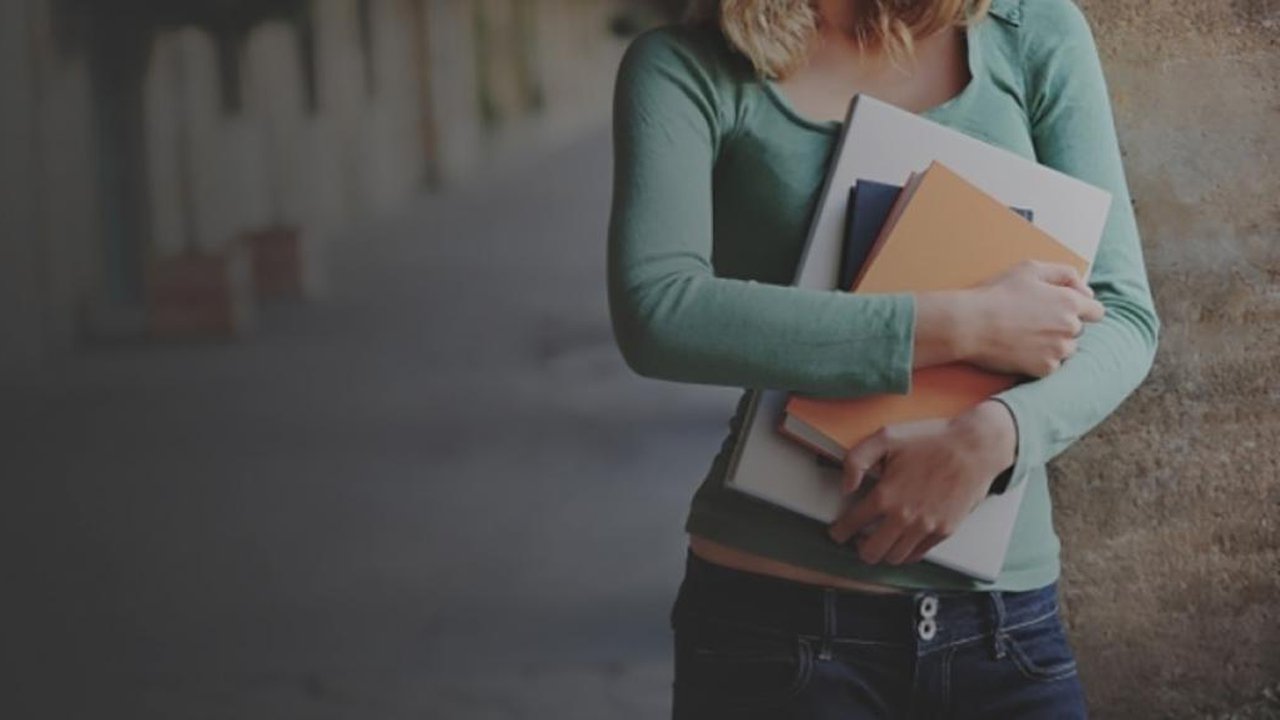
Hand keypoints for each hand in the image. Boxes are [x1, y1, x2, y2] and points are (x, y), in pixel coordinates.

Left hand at [827, 401, 1016, 565]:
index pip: (852, 524)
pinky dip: (905, 553)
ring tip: (878, 542)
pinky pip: (918, 555)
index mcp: (886, 495)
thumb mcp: (885, 437)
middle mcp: (904, 516)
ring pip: (894, 557)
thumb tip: (845, 486)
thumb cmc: (932, 439)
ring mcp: (926, 527)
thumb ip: (856, 460)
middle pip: (871, 551)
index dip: (839, 531)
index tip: (837, 532)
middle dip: (859, 548)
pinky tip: (900, 543)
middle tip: (857, 540)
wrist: (974, 447)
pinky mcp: (944, 531)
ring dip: (882, 553)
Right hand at [964, 260, 1104, 377]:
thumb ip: (1064, 273)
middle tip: (1035, 321)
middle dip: (1063, 326)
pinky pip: (1051, 365)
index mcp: (1070, 302)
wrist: (970, 325)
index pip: (1096, 311)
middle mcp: (1070, 328)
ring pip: (1066, 349)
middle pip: (1078, 331)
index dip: (1082, 309)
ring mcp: (1058, 351)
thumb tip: (1085, 289)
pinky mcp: (1044, 369)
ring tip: (1026, 336)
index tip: (1064, 310)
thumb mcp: (1030, 269)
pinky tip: (1021, 349)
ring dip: (1053, 344)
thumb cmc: (997, 294)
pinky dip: (1040, 359)